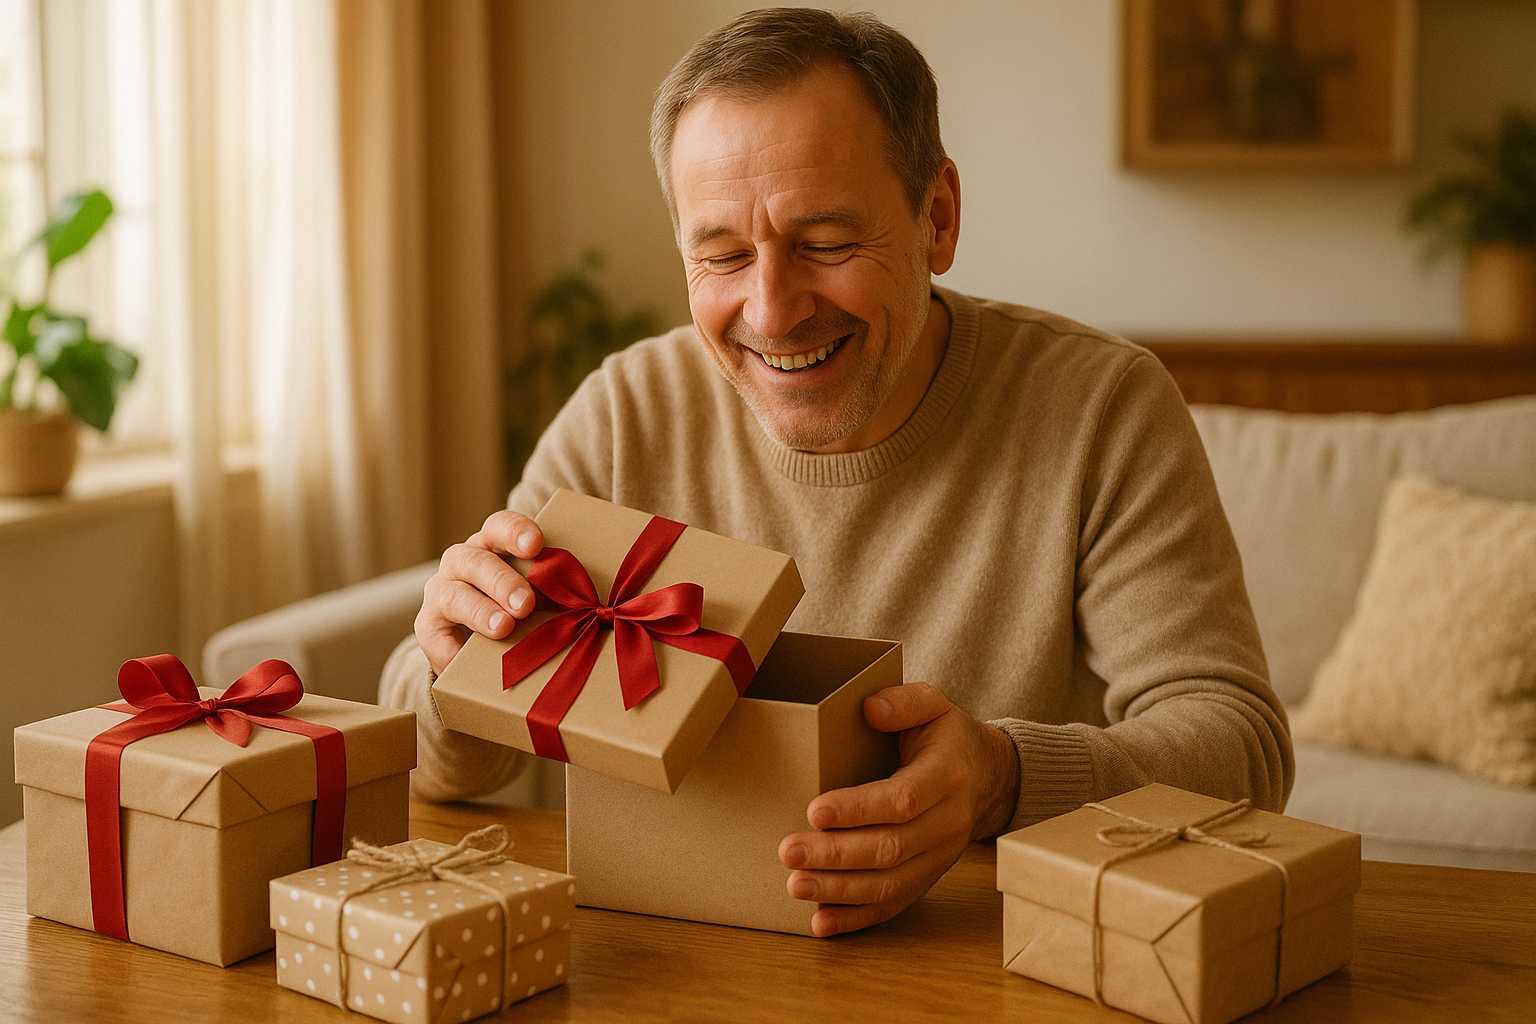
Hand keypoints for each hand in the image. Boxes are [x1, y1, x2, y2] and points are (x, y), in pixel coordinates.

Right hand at [415, 511, 545, 675]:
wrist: (481, 647)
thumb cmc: (522, 611)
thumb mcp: (540, 596)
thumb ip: (556, 592)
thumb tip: (593, 605)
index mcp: (493, 546)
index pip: (500, 527)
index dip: (516, 532)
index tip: (536, 544)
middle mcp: (463, 562)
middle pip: (476, 560)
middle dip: (502, 581)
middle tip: (525, 602)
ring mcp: (442, 592)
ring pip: (453, 594)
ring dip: (480, 611)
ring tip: (503, 627)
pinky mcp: (428, 627)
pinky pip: (436, 636)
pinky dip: (453, 648)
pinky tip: (467, 658)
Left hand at [777, 681, 1019, 936]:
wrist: (988, 776)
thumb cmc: (948, 737)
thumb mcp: (933, 704)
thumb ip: (903, 701)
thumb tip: (870, 708)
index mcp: (948, 775)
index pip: (903, 799)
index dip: (859, 808)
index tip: (815, 810)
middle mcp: (948, 822)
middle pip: (891, 848)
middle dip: (836, 854)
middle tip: (789, 851)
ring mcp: (940, 856)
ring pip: (891, 883)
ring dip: (839, 890)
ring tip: (796, 885)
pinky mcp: (929, 877)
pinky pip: (894, 903)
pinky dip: (856, 917)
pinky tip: (821, 922)